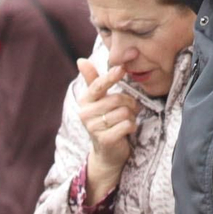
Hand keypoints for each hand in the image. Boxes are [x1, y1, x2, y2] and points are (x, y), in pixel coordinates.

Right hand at [76, 60, 138, 195]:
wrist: (107, 153)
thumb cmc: (106, 121)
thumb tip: (80, 60)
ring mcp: (94, 128)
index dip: (110, 76)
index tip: (121, 68)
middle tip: (129, 109)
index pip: (98, 85)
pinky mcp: (105, 140)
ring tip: (125, 121)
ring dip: (131, 116)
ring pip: (124, 112)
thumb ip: (92, 80)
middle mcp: (86, 114)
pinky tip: (126, 131)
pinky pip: (127, 124)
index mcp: (85, 101)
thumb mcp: (99, 100)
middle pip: (117, 99)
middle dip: (129, 103)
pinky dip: (132, 126)